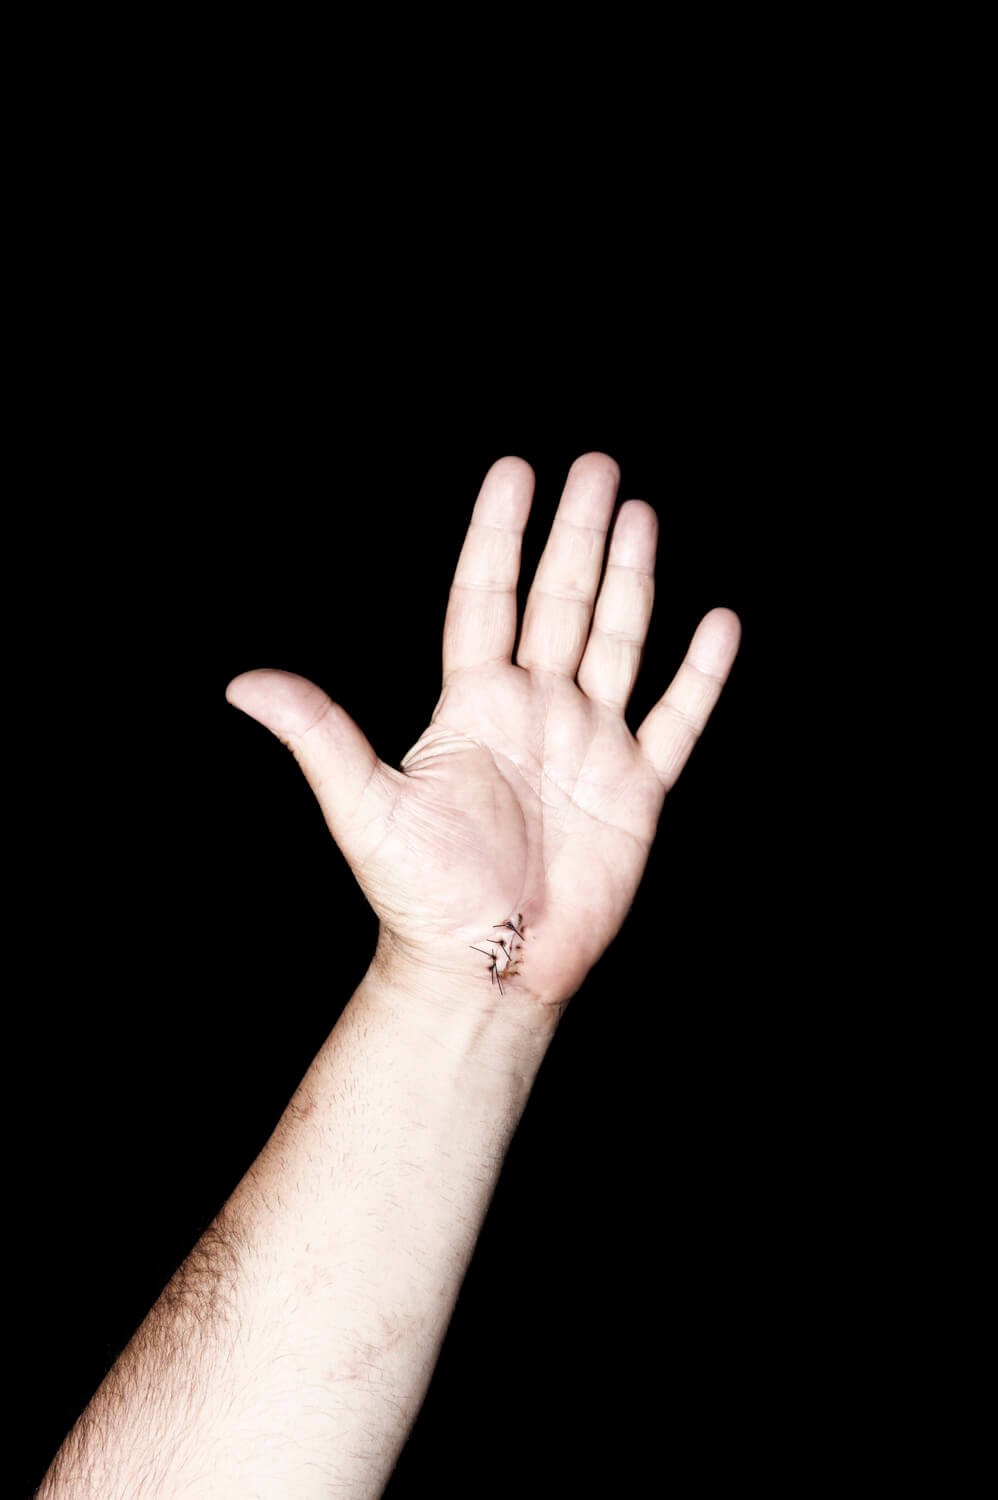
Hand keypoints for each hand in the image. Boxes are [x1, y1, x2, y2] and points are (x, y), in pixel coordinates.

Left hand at [226, 454, 739, 1011]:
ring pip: (617, 642)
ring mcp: (589, 745)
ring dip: (632, 580)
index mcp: (473, 706)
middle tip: (596, 467)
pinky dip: (700, 676)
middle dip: (577, 534)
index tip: (513, 472)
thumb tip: (243, 683)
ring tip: (640, 515)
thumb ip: (319, 735)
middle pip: (560, 602)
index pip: (485, 598)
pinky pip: (676, 719)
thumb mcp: (365, 808)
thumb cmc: (420, 895)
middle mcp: (535, 711)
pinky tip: (719, 624)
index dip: (497, 536)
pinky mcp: (636, 789)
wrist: (486, 967)